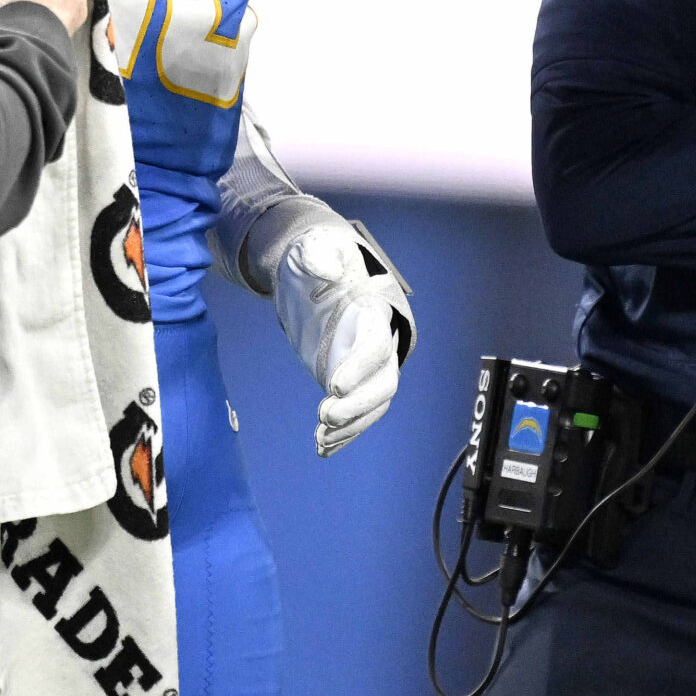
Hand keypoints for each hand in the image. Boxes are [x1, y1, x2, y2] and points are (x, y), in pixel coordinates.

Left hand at [270, 219, 416, 455]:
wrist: (312, 273)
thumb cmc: (315, 257)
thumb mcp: (314, 249)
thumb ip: (320, 256)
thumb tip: (326, 268)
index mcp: (373, 313)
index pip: (377, 345)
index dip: (361, 368)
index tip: (333, 387)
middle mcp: (377, 343)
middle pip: (383, 382)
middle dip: (359, 404)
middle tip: (324, 416)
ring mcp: (364, 366)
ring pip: (372, 404)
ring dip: (351, 425)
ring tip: (320, 438)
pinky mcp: (348, 380)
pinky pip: (356, 413)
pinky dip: (344, 433)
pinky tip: (323, 447)